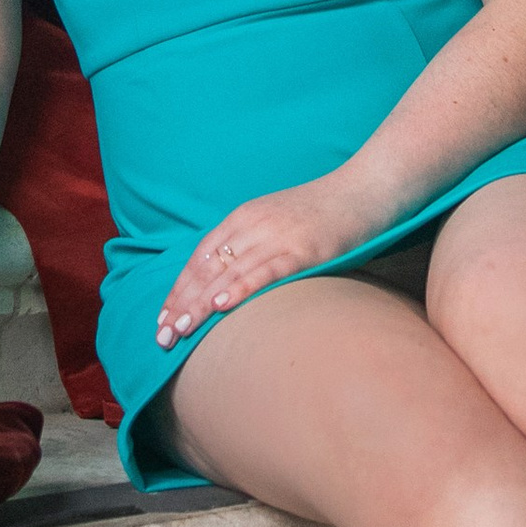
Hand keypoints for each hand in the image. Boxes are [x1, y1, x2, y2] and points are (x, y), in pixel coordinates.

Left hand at [157, 176, 377, 350]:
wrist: (364, 189)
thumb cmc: (323, 213)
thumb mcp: (277, 222)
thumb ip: (253, 244)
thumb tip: (229, 282)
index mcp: (243, 218)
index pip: (199, 258)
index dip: (178, 289)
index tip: (161, 318)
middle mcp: (252, 225)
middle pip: (206, 268)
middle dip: (181, 303)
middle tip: (161, 337)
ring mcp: (276, 236)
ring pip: (228, 273)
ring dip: (200, 304)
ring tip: (180, 331)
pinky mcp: (302, 249)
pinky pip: (264, 271)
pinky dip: (239, 288)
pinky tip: (220, 306)